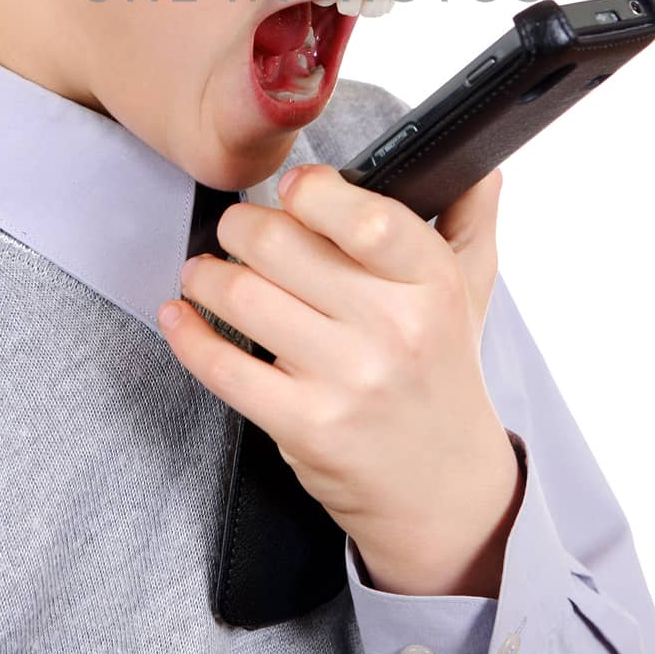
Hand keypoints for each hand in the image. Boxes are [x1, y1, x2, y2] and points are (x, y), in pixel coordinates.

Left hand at [159, 163, 517, 583]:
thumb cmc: (443, 375)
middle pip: (281, 246)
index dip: (310, 191)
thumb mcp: (471, 291)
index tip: (291, 188)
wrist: (446, 490)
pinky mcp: (305, 426)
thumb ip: (469, 217)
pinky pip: (224, 368)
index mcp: (430, 282)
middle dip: (239, 227)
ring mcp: (347, 380)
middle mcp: (393, 328)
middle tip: (233, 229)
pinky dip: (188, 335)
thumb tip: (475, 163)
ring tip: (203, 272)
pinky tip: (180, 316)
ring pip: (244, 298)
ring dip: (205, 276)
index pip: (363, 216)